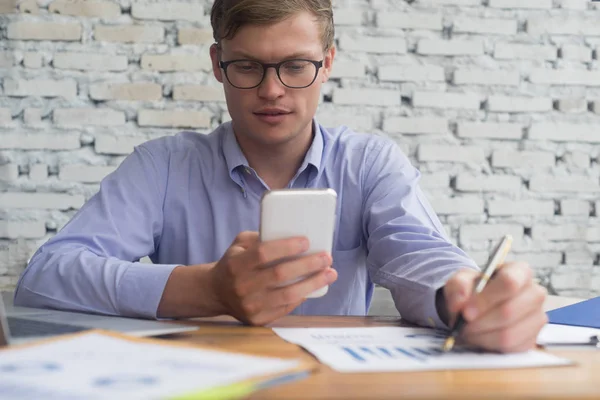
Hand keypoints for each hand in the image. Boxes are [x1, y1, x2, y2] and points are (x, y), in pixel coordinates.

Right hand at [208, 231, 336, 325]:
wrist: (216, 292)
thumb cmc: (234, 263)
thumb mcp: (239, 244)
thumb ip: (260, 237)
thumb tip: (292, 234)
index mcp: (235, 264)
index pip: (263, 253)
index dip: (286, 247)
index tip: (306, 241)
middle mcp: (241, 286)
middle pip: (280, 274)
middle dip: (308, 265)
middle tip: (326, 257)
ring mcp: (250, 306)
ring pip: (288, 295)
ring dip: (313, 283)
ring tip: (330, 273)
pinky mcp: (258, 320)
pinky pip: (286, 307)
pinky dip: (302, 296)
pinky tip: (314, 286)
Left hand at [442, 262, 547, 352]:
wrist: (478, 306)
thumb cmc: (474, 289)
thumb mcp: (461, 280)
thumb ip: (458, 285)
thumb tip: (460, 303)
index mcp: (520, 271)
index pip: (509, 282)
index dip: (486, 299)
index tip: (466, 311)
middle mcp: (534, 293)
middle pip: (509, 311)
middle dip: (480, 322)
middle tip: (463, 324)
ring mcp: (537, 318)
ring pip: (509, 334)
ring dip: (482, 336)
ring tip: (468, 330)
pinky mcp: (532, 339)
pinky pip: (510, 348)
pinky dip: (489, 345)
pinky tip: (479, 336)